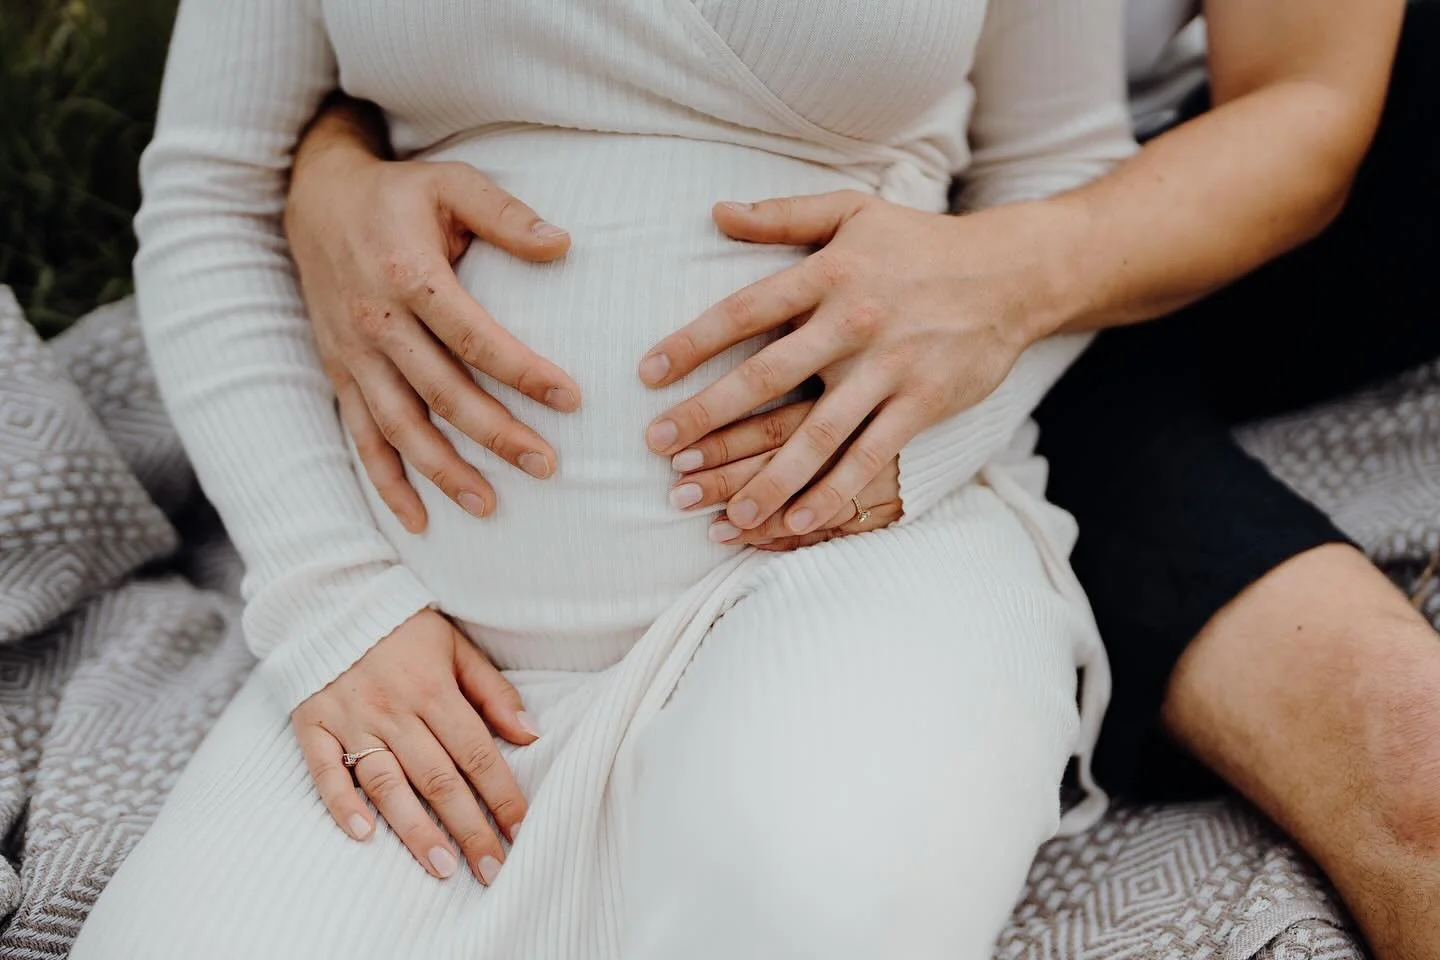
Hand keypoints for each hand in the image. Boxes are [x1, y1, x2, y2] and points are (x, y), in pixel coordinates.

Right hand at [286, 125, 580, 531]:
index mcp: (409, 275)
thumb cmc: (399, 193)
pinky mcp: (340, 372)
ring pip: (400, 426)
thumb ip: (506, 214)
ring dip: (443, 471)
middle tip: (547, 466)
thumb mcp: (453, 183)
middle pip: (442, 392)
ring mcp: (354, 353)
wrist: (314, 196)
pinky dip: (386, 481)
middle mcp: (377, 322)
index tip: (571, 398)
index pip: (473, 336)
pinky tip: (418, 519)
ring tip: (489, 505)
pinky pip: (361, 436)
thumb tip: (563, 246)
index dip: (522, 370)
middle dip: (496, 435)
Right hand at [291, 610, 538, 884]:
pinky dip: (341, 803)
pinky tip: (362, 835)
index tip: (523, 832)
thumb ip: (493, 692)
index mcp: (434, 690)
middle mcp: (394, 709)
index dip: (502, 795)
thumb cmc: (405, 629)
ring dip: (414, 829)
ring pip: (387, 783)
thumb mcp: (458, 647)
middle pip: (438, 778)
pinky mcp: (312, 725)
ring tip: (440, 867)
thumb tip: (531, 734)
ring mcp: (351, 719)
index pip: (477, 752)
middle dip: (468, 828)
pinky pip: (324, 770)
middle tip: (492, 870)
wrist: (332, 598)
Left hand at [639, 192, 1052, 537]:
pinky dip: (833, 492)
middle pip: (767, 377)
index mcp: (829, 274)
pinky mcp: (922, 403)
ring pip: (816, 432)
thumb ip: (783, 215)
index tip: (646, 375)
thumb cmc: (918, 243)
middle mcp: (855, 322)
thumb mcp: (852, 210)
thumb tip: (716, 211)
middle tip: (659, 448)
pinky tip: (796, 524)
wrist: (1011, 272)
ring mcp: (890, 368)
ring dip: (765, 478)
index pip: (745, 311)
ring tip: (722, 514)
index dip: (692, 343)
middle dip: (708, 416)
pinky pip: (870, 456)